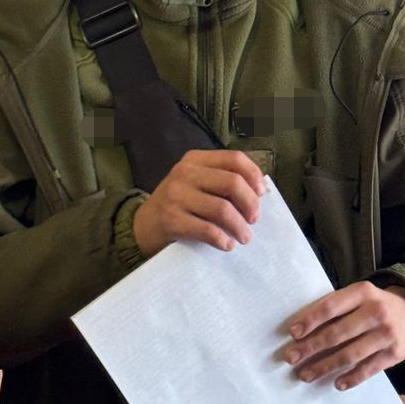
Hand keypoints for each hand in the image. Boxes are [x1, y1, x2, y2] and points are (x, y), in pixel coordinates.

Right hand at [132, 149, 263, 256]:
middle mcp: (184, 173)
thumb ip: (221, 180)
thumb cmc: (179, 204)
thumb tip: (259, 191)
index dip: (254, 175)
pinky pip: (208, 230)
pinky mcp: (171, 220)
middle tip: (254, 219)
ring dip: (240, 227)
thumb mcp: (196, 182)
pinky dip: (223, 239)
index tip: (261, 194)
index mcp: (195, 159)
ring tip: (244, 237)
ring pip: (223, 209)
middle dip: (250, 203)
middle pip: (232, 183)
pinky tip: (227, 244)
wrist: (143, 225)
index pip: (234, 159)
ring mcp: (176, 196)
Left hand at [283, 281, 404, 390]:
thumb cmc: (373, 305)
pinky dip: (351, 378)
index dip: (310, 320)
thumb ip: (336, 307)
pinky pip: (368, 369)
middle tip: (291, 358)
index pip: (331, 307)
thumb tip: (301, 330)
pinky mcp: (395, 354)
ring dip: (324, 367)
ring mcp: (387, 334)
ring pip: (349, 355)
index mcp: (363, 292)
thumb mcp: (358, 296)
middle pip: (337, 333)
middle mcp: (376, 311)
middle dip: (310, 348)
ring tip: (305, 375)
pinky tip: (336, 384)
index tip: (293, 334)